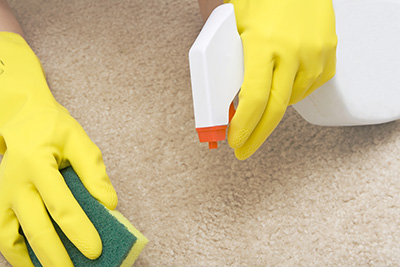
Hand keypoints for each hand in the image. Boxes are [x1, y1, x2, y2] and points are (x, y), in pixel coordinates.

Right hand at [0, 32, 117, 265]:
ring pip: (13, 237)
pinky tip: (34, 264)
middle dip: (57, 256)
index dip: (80, 231)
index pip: (61, 206)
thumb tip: (108, 204)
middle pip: (36, 228)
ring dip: (34, 260)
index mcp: (38, 164)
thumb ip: (94, 172)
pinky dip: (17, 254)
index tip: (96, 250)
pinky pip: (3, 235)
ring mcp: (3, 195)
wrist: (20, 119)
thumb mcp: (79, 141)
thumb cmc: (53, 129)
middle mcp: (16, 183)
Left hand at [225, 0, 336, 158]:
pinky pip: (311, 86)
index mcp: (263, 42)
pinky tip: (283, 82)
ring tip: (262, 100)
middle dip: (257, 135)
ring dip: (274, 108)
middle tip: (244, 147)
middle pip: (276, 109)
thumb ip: (226, 58)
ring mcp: (316, 53)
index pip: (254, 99)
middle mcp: (293, 51)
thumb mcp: (233, 24)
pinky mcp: (330, 53)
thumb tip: (219, 94)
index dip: (243, 126)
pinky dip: (294, 91)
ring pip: (293, 99)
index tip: (234, 140)